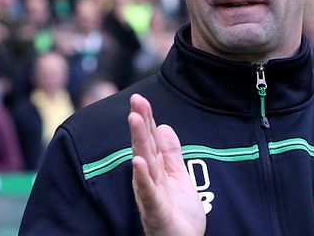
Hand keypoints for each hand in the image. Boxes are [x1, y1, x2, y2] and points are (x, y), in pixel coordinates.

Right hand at [128, 94, 204, 235]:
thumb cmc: (178, 215)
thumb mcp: (178, 177)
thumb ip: (170, 154)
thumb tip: (163, 126)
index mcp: (156, 170)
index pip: (150, 140)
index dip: (147, 119)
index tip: (140, 98)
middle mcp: (149, 180)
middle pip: (144, 147)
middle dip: (140, 124)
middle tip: (135, 101)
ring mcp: (151, 195)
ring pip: (144, 164)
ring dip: (139, 142)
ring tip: (135, 120)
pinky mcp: (156, 211)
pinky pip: (148, 192)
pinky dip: (142, 177)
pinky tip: (137, 162)